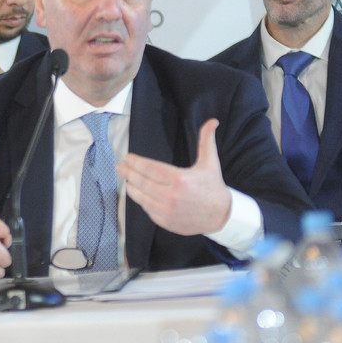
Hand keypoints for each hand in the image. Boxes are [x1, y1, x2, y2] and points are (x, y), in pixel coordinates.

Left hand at [117, 118, 231, 235]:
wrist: (221, 216)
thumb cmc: (213, 187)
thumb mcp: (210, 162)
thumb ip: (206, 140)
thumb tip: (212, 121)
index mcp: (180, 179)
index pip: (150, 168)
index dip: (136, 162)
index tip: (127, 158)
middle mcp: (171, 196)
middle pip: (142, 182)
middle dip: (128, 173)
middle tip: (120, 167)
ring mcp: (166, 210)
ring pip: (141, 197)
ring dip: (131, 187)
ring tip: (126, 179)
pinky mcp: (164, 221)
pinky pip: (147, 208)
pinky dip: (141, 200)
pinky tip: (138, 193)